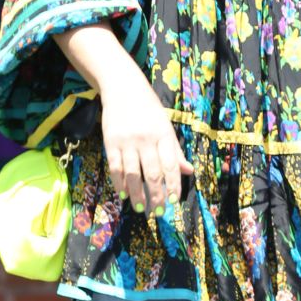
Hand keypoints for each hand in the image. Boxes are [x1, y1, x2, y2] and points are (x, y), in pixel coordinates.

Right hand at [100, 75, 193, 214]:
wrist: (123, 88)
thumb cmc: (149, 110)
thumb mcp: (166, 126)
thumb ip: (175, 151)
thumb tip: (189, 172)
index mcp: (164, 135)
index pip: (171, 166)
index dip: (173, 186)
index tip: (173, 202)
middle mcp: (146, 139)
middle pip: (153, 174)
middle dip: (156, 196)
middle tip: (158, 213)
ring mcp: (127, 141)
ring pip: (133, 174)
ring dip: (137, 194)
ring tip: (141, 208)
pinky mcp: (110, 142)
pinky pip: (116, 168)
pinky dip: (119, 184)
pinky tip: (123, 195)